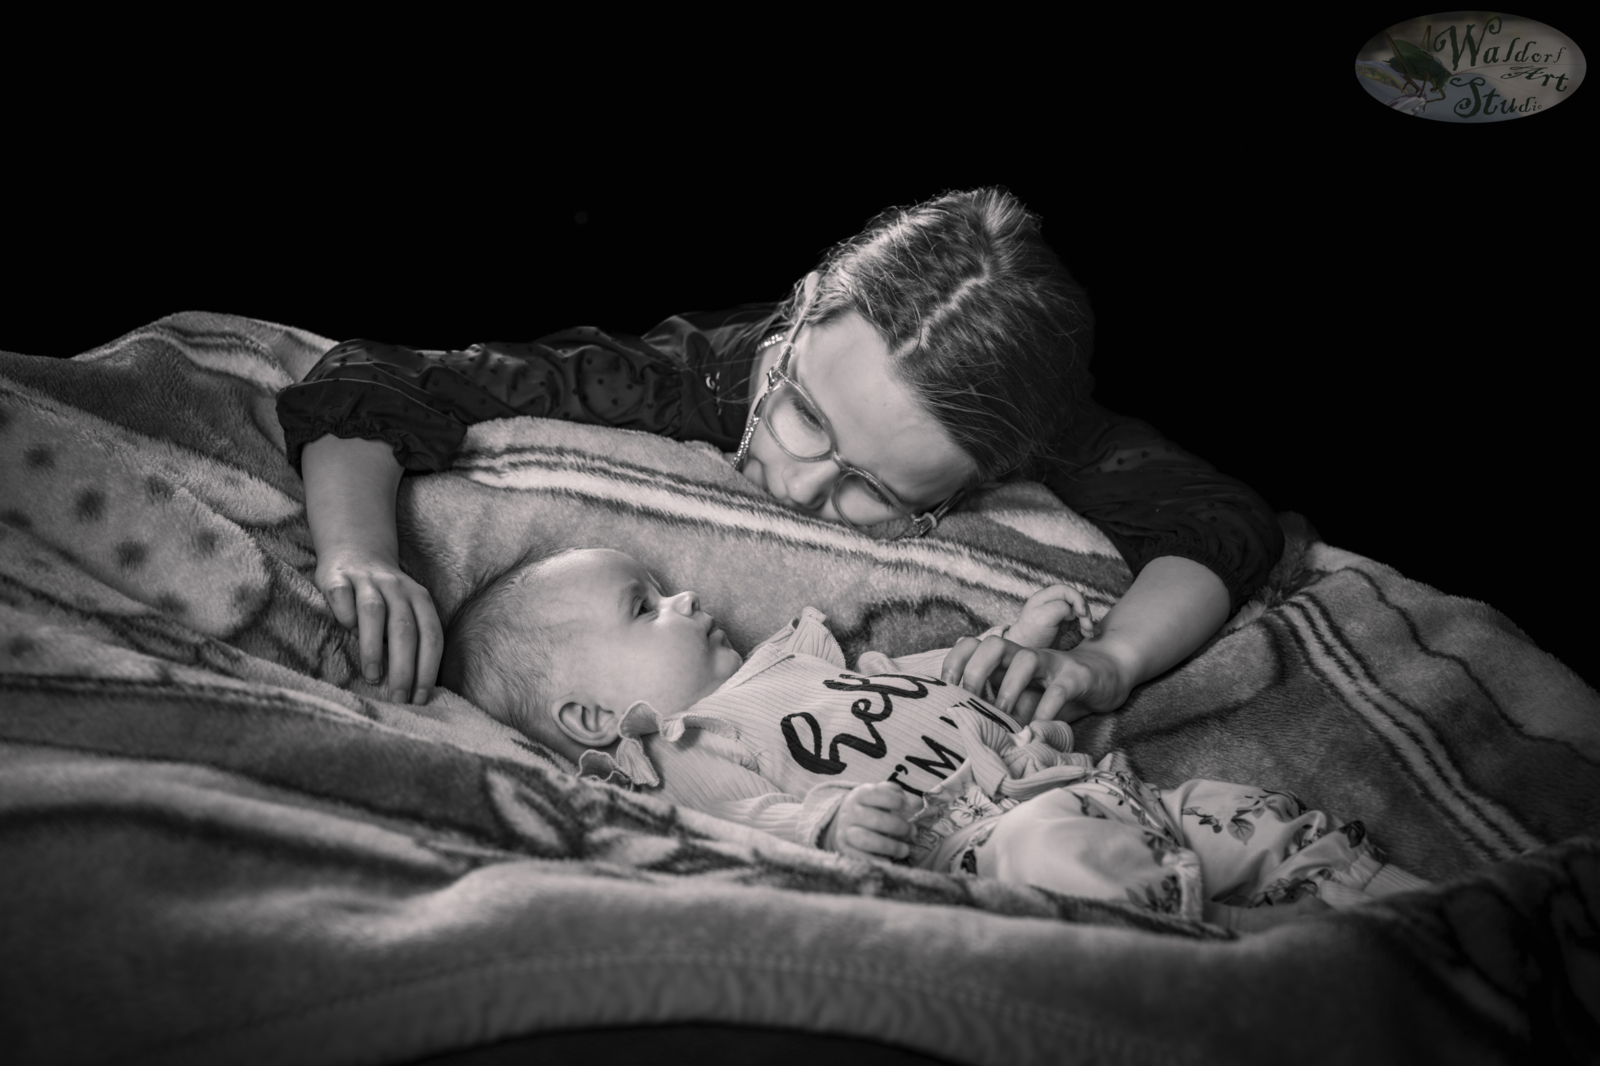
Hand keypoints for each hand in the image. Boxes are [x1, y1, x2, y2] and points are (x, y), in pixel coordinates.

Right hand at [318, 547, 442, 704]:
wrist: (356, 550)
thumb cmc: (384, 596)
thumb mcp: (407, 610)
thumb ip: (413, 638)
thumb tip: (414, 687)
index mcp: (420, 598)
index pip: (431, 635)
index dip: (428, 668)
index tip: (420, 699)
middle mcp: (396, 588)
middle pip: (405, 629)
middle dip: (404, 668)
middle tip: (399, 698)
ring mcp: (366, 580)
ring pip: (374, 613)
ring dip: (373, 648)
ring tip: (373, 678)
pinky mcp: (338, 576)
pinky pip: (342, 596)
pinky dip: (344, 615)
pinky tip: (346, 631)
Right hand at [825, 783, 915, 861]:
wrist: (843, 822)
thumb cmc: (868, 807)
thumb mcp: (877, 795)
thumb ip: (893, 793)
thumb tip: (910, 803)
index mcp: (860, 795)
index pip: (877, 794)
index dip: (896, 801)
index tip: (907, 807)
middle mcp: (850, 813)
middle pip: (875, 819)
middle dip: (898, 826)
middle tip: (912, 831)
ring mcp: (845, 832)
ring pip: (867, 840)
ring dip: (890, 846)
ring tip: (905, 850)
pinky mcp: (845, 850)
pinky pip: (861, 858)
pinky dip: (877, 861)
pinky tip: (889, 861)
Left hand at [941, 635, 1134, 724]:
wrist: (1103, 678)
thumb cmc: (1053, 692)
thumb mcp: (1022, 698)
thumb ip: (999, 709)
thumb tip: (966, 733)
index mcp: (1008, 659)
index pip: (972, 645)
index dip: (954, 664)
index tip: (945, 693)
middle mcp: (1026, 656)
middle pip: (994, 644)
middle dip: (977, 672)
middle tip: (972, 704)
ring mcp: (1052, 663)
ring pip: (1027, 659)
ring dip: (1010, 688)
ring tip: (1004, 718)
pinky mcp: (1076, 677)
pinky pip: (1059, 688)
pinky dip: (1046, 709)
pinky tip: (1036, 729)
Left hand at [1005, 584, 1093, 648]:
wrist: (1025, 651)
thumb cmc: (1031, 634)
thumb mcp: (1043, 617)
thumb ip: (1059, 607)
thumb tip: (1072, 610)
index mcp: (1045, 597)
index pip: (1067, 590)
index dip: (1078, 599)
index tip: (1082, 614)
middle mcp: (1051, 603)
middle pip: (1075, 601)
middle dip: (1084, 613)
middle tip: (1088, 627)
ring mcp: (1057, 613)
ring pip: (1078, 612)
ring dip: (1086, 621)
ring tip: (1089, 633)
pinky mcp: (1062, 624)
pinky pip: (1078, 621)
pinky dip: (1084, 627)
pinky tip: (1088, 635)